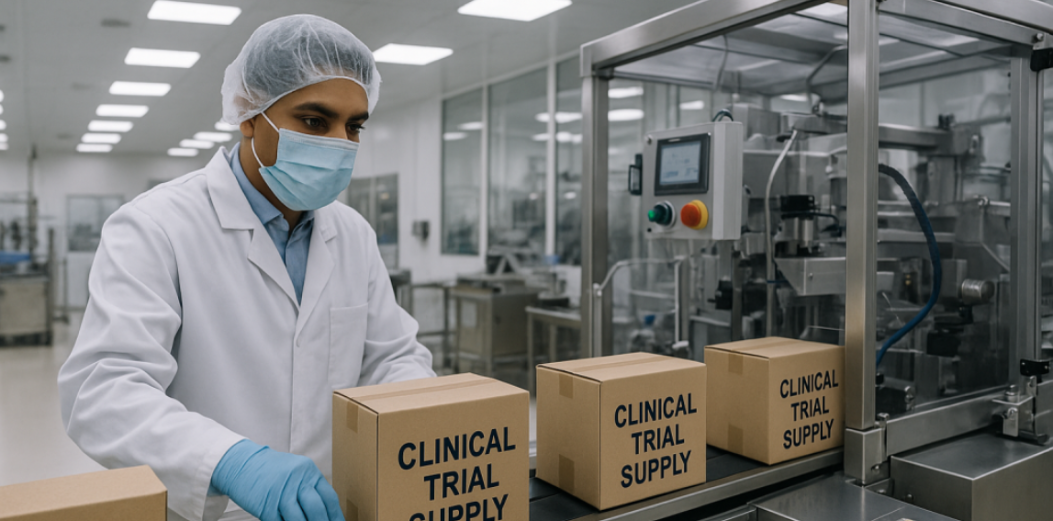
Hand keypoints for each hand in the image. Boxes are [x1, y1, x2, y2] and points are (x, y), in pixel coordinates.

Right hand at [211, 439, 342, 520]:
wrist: (241, 463)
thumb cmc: (271, 470)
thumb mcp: (295, 472)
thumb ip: (309, 488)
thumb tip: (325, 512)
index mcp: (308, 471)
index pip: (329, 498)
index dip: (335, 516)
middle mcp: (297, 480)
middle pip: (316, 510)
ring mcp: (280, 493)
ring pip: (299, 520)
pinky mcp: (265, 505)